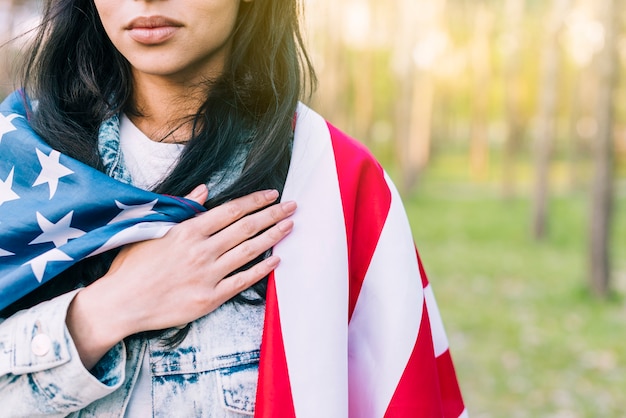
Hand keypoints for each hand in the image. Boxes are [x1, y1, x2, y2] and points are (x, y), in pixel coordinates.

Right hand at [66, 185, 294, 367]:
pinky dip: (261, 270)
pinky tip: (276, 260)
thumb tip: (204, 189)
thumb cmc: (132, 266)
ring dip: (273, 237)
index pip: (231, 210)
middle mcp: (203, 250)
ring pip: (249, 251)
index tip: (272, 194)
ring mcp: (208, 275)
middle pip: (247, 227)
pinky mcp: (210, 298)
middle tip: (292, 206)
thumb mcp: (153, 228)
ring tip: (290, 226)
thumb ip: (182, 208)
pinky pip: (242, 281)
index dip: (256, 201)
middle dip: (273, 214)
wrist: (121, 303)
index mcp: (189, 231)